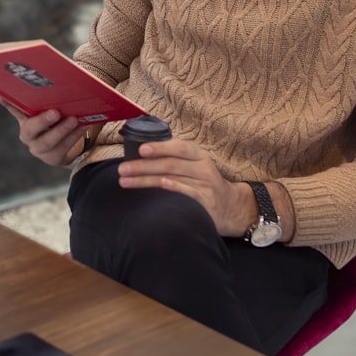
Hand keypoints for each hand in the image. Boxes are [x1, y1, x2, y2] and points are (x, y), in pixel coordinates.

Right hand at [0, 95, 85, 166]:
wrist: (62, 145)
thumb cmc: (54, 121)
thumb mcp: (46, 111)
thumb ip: (42, 100)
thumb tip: (45, 78)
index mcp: (23, 120)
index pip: (14, 110)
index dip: (8, 104)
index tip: (1, 95)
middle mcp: (27, 136)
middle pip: (30, 130)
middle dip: (42, 121)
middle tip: (55, 112)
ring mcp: (39, 150)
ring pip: (48, 143)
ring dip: (63, 130)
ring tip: (74, 119)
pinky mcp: (53, 158)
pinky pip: (64, 148)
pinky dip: (74, 136)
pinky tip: (83, 126)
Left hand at [117, 138, 253, 236]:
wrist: (232, 207)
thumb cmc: (204, 183)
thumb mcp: (195, 165)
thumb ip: (174, 159)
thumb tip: (138, 155)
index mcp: (198, 155)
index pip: (179, 147)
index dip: (159, 147)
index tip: (140, 150)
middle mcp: (203, 168)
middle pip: (170, 164)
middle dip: (142, 167)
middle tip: (122, 169)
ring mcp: (205, 185)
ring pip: (172, 179)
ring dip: (146, 180)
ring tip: (126, 181)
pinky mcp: (206, 202)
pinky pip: (187, 194)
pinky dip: (172, 189)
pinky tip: (158, 188)